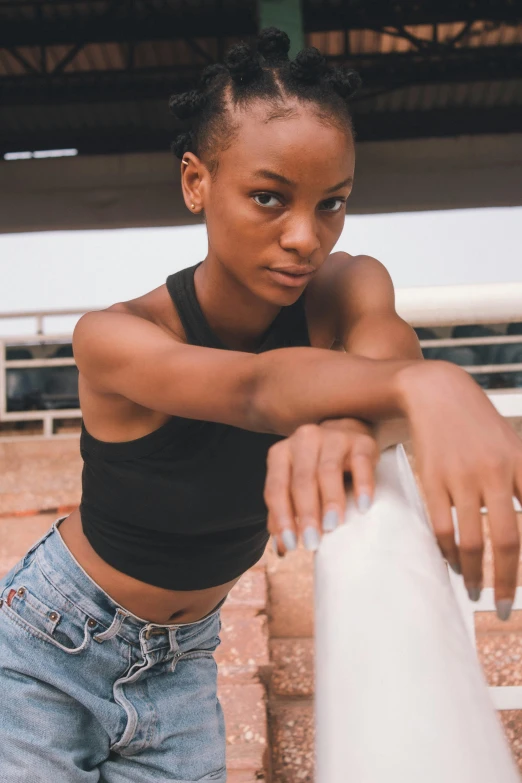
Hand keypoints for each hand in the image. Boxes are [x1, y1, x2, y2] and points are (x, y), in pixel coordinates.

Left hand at [265, 418, 378, 554]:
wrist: (346, 433)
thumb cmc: (316, 468)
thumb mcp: (295, 485)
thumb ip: (286, 513)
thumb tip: (282, 548)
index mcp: (281, 454)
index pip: (276, 488)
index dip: (281, 517)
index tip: (290, 544)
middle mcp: (304, 440)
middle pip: (302, 480)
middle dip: (306, 514)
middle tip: (312, 542)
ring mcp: (333, 437)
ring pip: (328, 470)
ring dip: (330, 501)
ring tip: (332, 526)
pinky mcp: (360, 441)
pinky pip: (361, 462)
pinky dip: (362, 486)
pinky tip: (363, 507)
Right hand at [398, 361, 521, 618]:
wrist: (438, 393)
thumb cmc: (481, 426)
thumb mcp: (514, 447)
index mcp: (521, 465)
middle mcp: (495, 472)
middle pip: (508, 540)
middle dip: (507, 581)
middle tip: (504, 608)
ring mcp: (461, 476)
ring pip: (471, 540)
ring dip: (474, 574)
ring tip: (474, 592)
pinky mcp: (432, 478)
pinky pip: (441, 527)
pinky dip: (448, 552)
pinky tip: (454, 563)